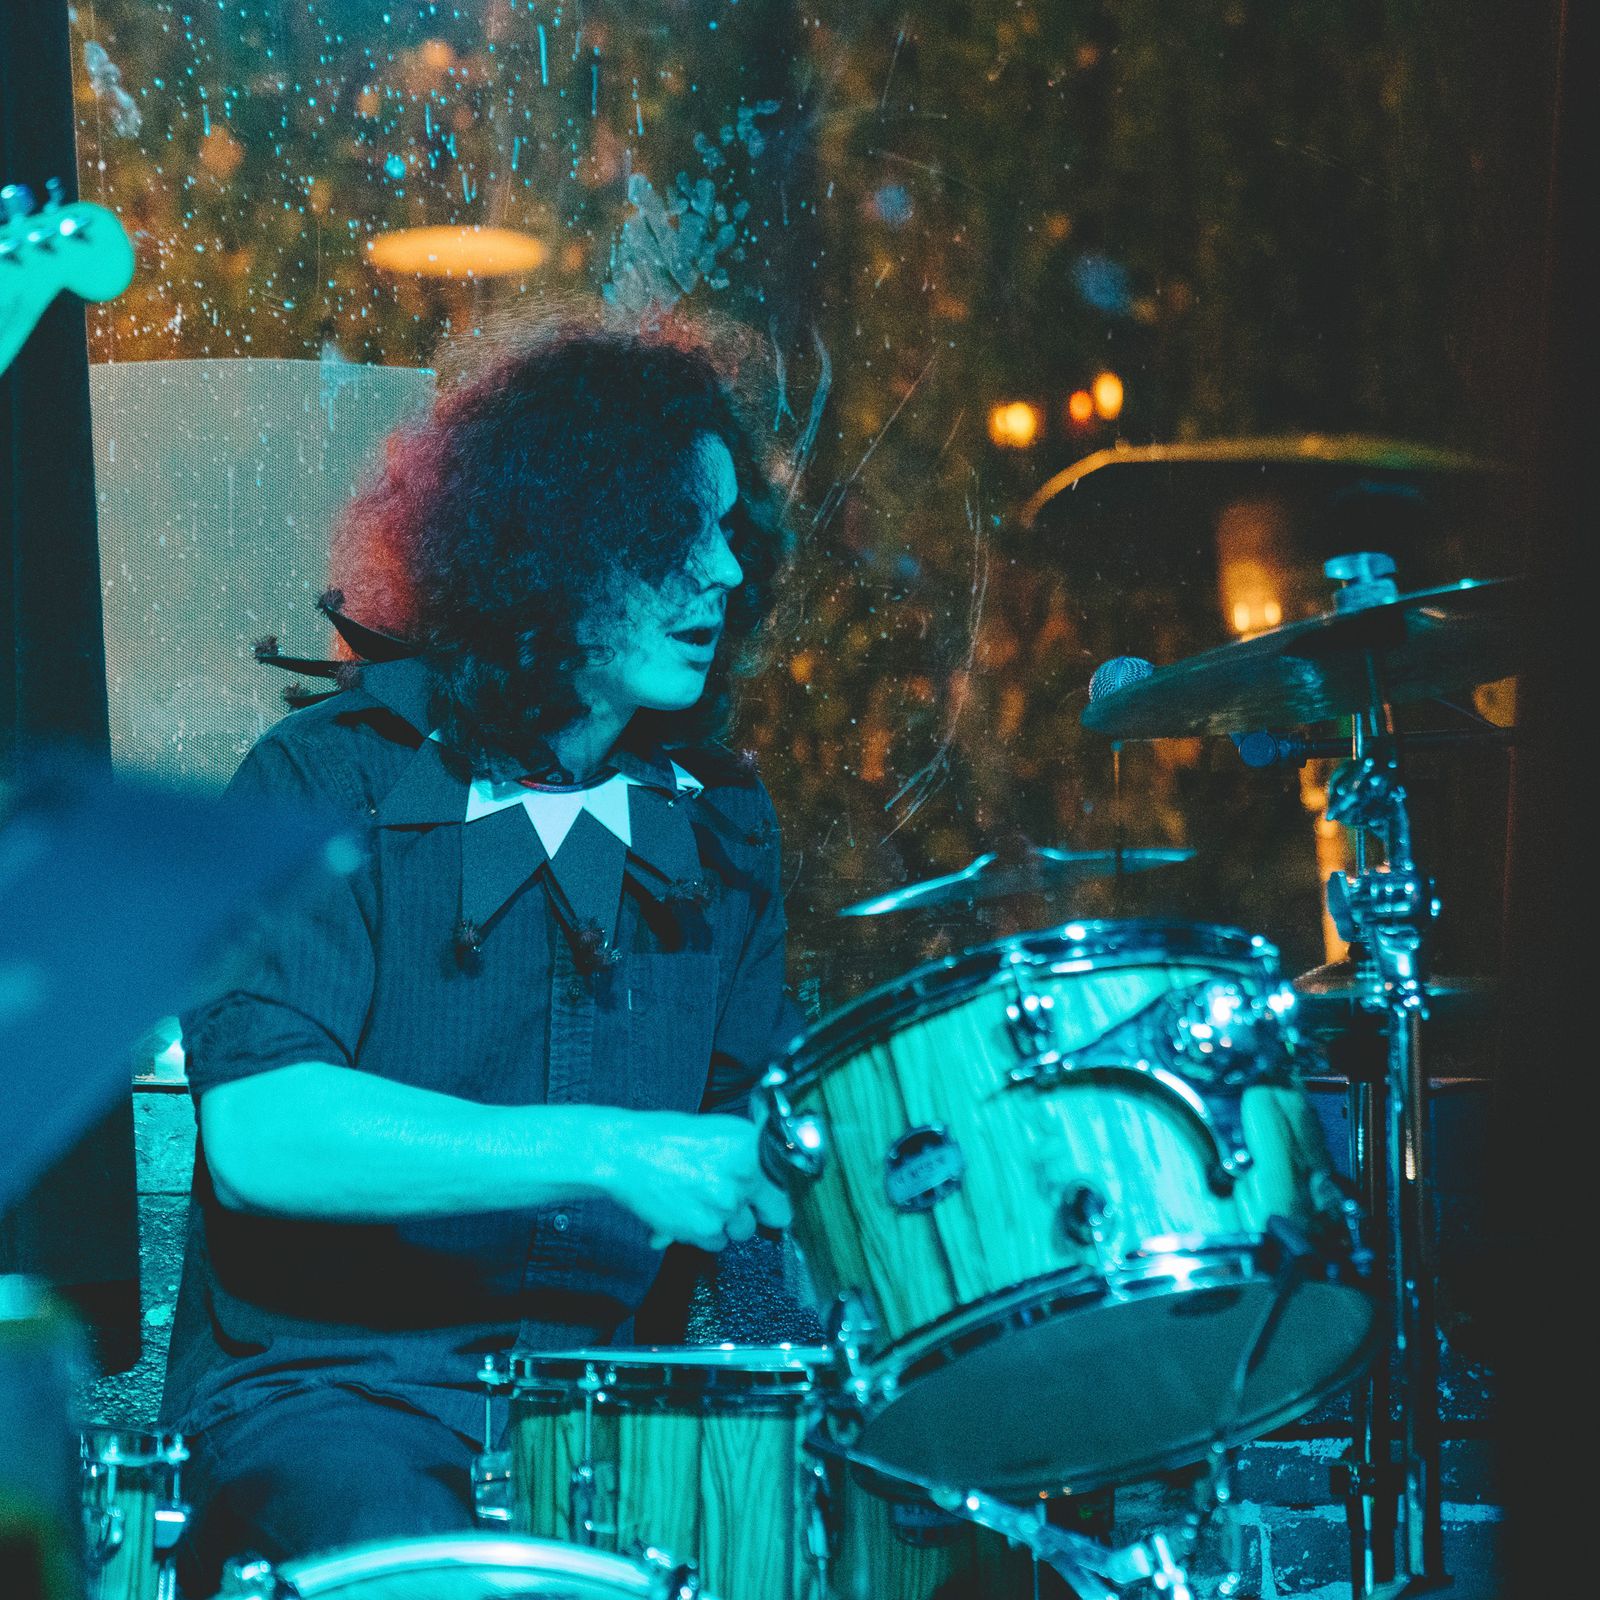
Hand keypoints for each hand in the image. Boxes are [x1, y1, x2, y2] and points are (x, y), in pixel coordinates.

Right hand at [606, 1111, 792, 1251]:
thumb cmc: (668, 1138)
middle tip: (739, 1199)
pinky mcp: (703, 1230)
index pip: (792, 1183)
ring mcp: (724, 1206)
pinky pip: (717, 1243)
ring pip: (743, 1230)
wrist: (625, 1154)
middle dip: (759, 1209)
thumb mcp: (720, 1130)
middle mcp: (743, 1177)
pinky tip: (688, 1210)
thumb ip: (752, 1152)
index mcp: (751, 1147)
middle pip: (776, 1214)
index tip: (778, 1195)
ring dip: (728, 1222)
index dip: (783, 1190)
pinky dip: (704, 1234)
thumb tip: (781, 1175)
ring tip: (703, 1199)